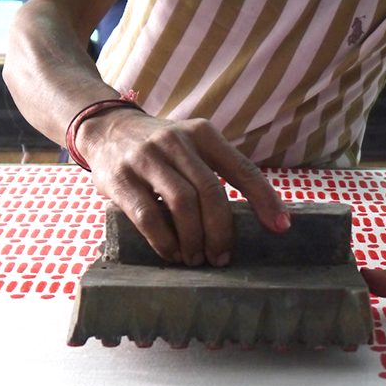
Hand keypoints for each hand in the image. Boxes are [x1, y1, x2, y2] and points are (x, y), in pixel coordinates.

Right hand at [77, 108, 290, 265]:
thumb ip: (218, 170)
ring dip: (194, 238)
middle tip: (222, 257)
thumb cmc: (161, 147)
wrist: (105, 127)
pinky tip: (172, 253)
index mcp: (203, 133)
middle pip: (210, 191)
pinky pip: (148, 215)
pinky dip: (164, 240)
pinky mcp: (120, 178)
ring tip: (196, 258)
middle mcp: (176, 141)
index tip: (281, 227)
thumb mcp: (193, 145)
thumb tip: (257, 215)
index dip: (265, 199)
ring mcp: (146, 157)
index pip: (242, 169)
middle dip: (221, 230)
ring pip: (181, 204)